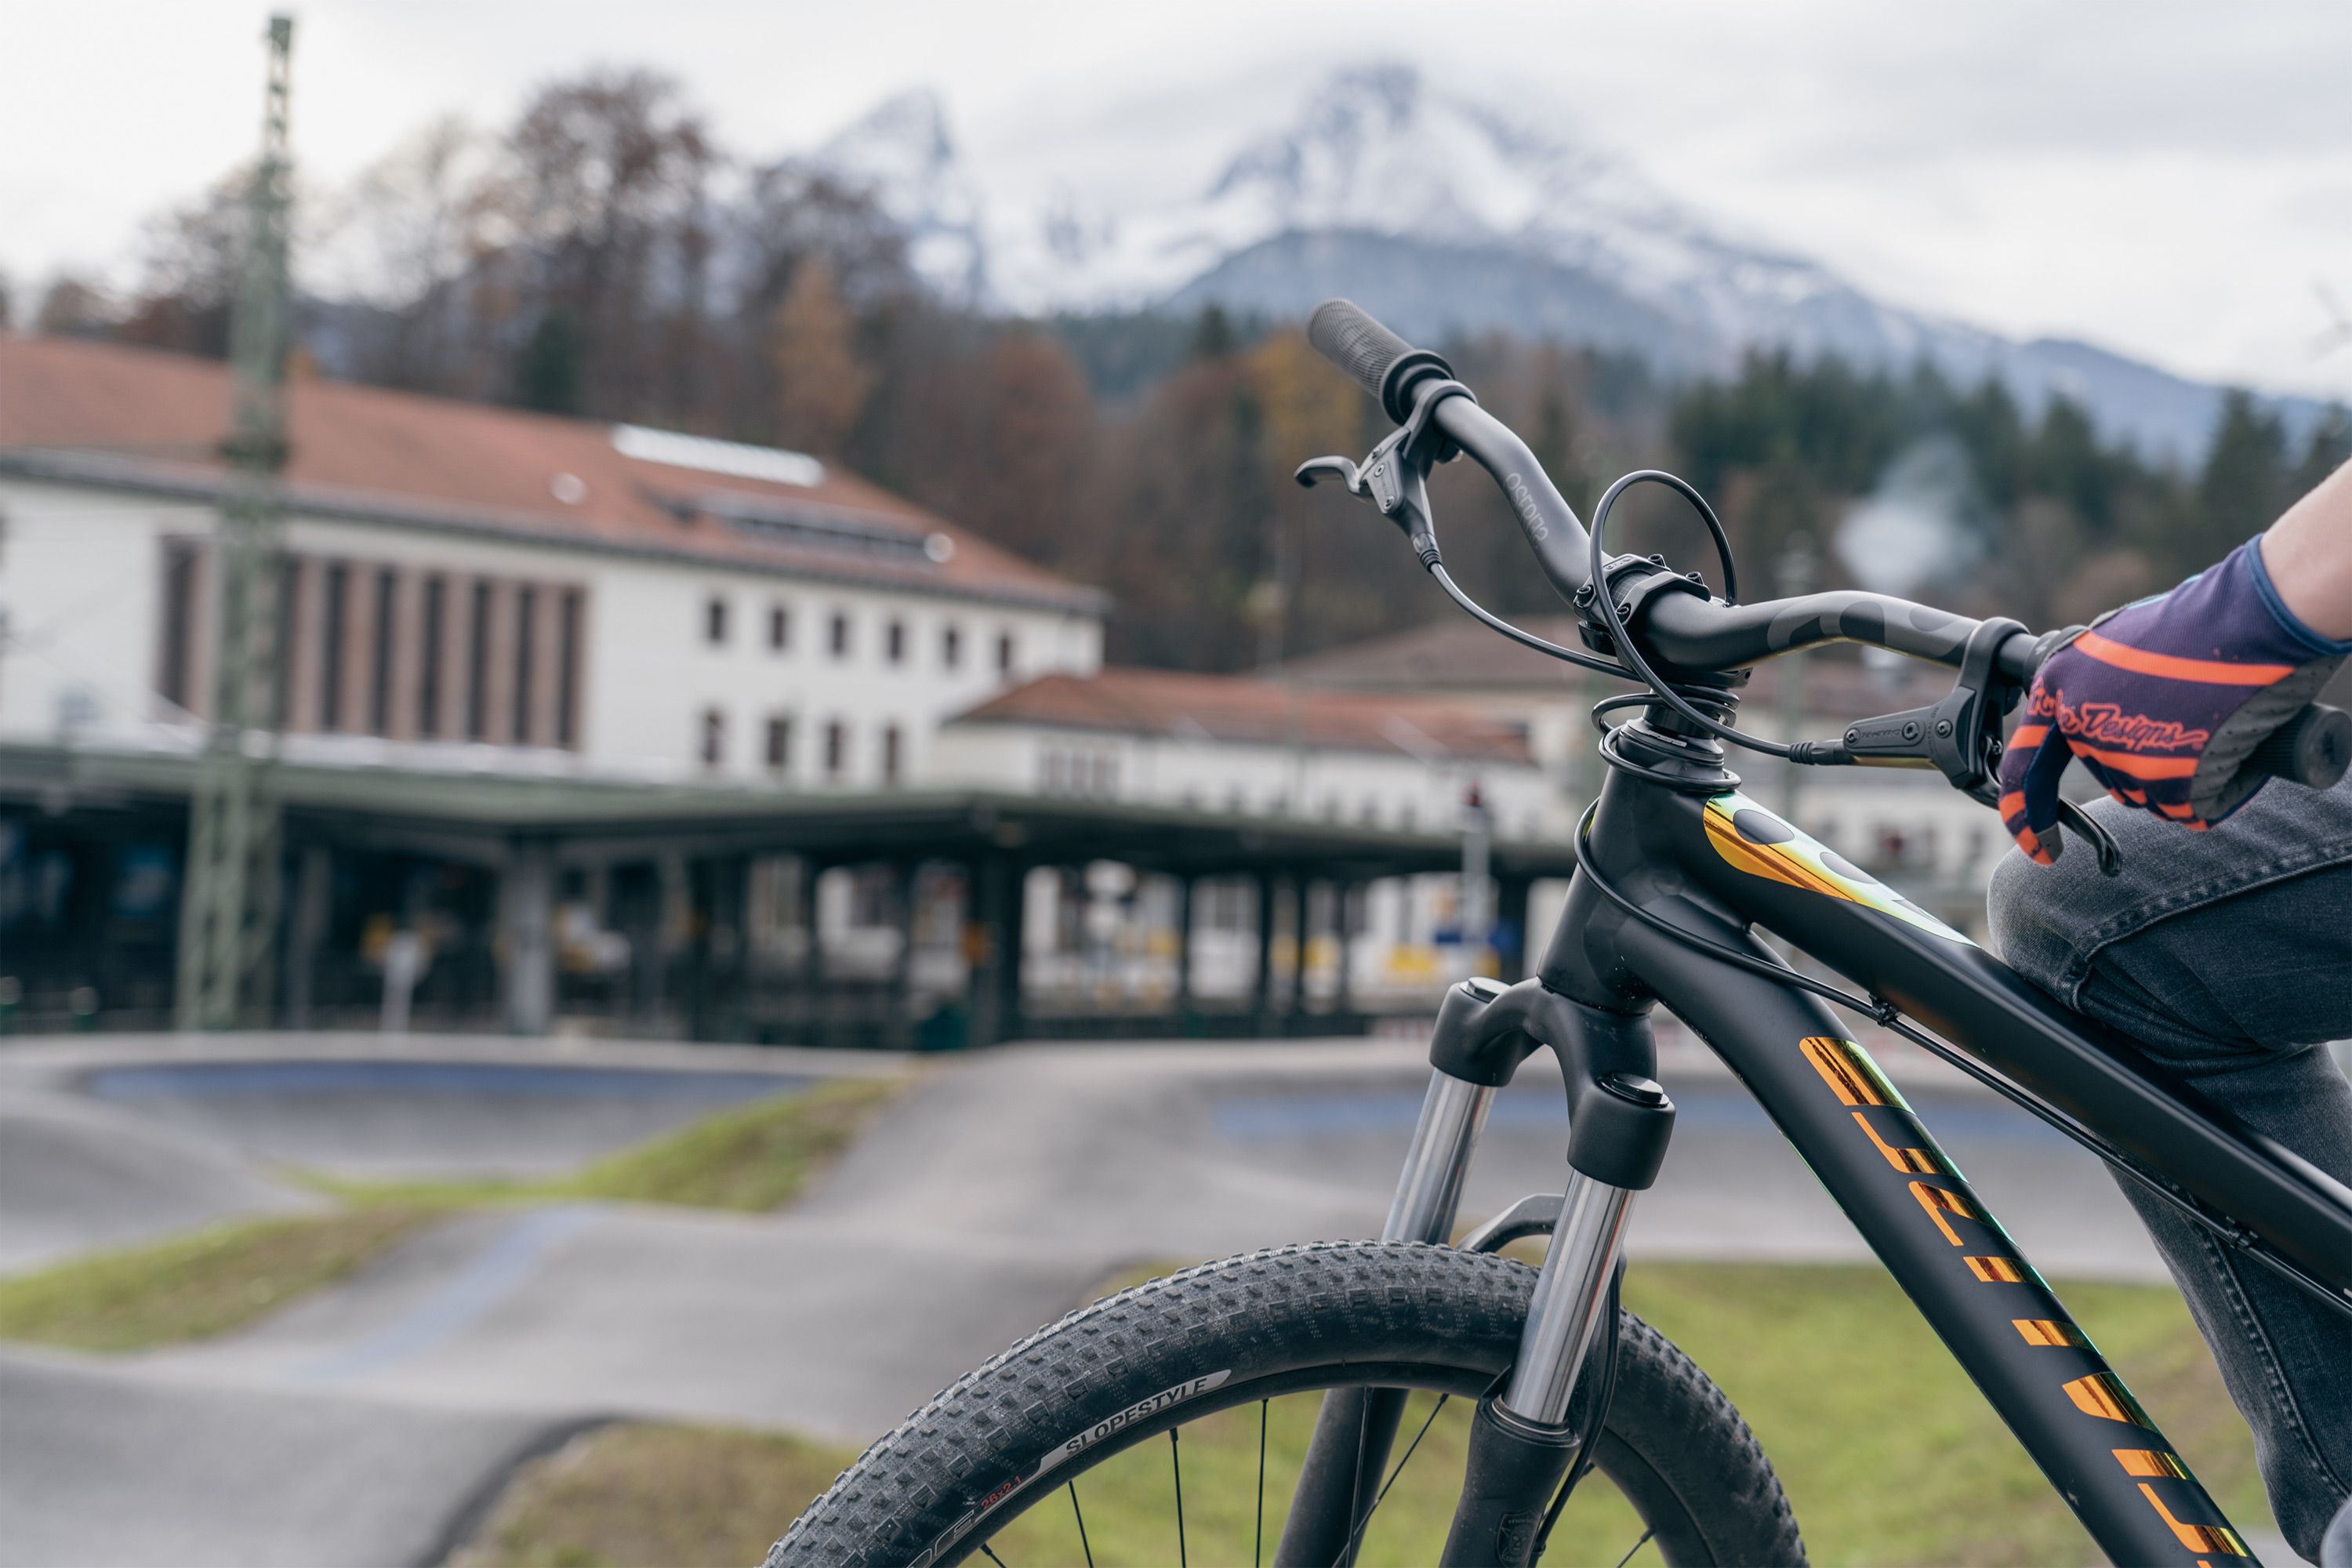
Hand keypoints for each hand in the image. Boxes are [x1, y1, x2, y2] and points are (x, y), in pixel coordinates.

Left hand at [1999, 538, 2347, 863]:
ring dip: (2180, 773)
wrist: (2249, 622)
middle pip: (2107, 774)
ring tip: (2211, 721)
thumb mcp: (2117, 646)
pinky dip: (2216, 788)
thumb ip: (2092, 685)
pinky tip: (2230, 746)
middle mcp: (2079, 725)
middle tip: (2186, 722)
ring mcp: (2121, 757)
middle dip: (2144, 762)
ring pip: (2150, 793)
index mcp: (2057, 686)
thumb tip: (2093, 714)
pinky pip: (2192, 807)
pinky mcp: (2168, 781)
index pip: (2024, 767)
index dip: (2025, 814)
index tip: (2038, 850)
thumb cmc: (2195, 625)